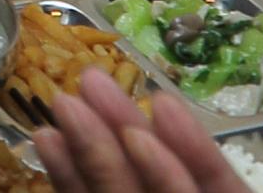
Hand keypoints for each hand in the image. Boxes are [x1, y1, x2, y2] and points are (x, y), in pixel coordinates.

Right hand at [34, 73, 247, 192]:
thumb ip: (183, 184)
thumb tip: (143, 135)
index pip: (215, 184)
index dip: (194, 147)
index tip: (163, 104)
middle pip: (153, 179)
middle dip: (123, 132)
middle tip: (90, 80)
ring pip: (115, 190)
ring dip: (87, 147)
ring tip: (62, 102)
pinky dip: (66, 179)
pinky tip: (47, 142)